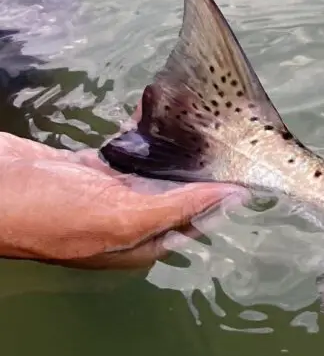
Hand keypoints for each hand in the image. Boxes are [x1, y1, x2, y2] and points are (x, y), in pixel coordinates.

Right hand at [0, 133, 243, 268]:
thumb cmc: (46, 214)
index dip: (221, 198)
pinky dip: (140, 132)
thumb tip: (230, 198)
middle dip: (200, 168)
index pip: (196, 221)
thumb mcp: (120, 216)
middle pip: (178, 194)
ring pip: (152, 170)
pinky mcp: (86, 169)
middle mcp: (126, 221)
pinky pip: (125, 150)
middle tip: (226, 137)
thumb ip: (177, 208)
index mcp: (139, 242)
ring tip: (196, 120)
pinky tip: (153, 112)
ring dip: (172, 147)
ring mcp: (104, 195)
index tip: (246, 169)